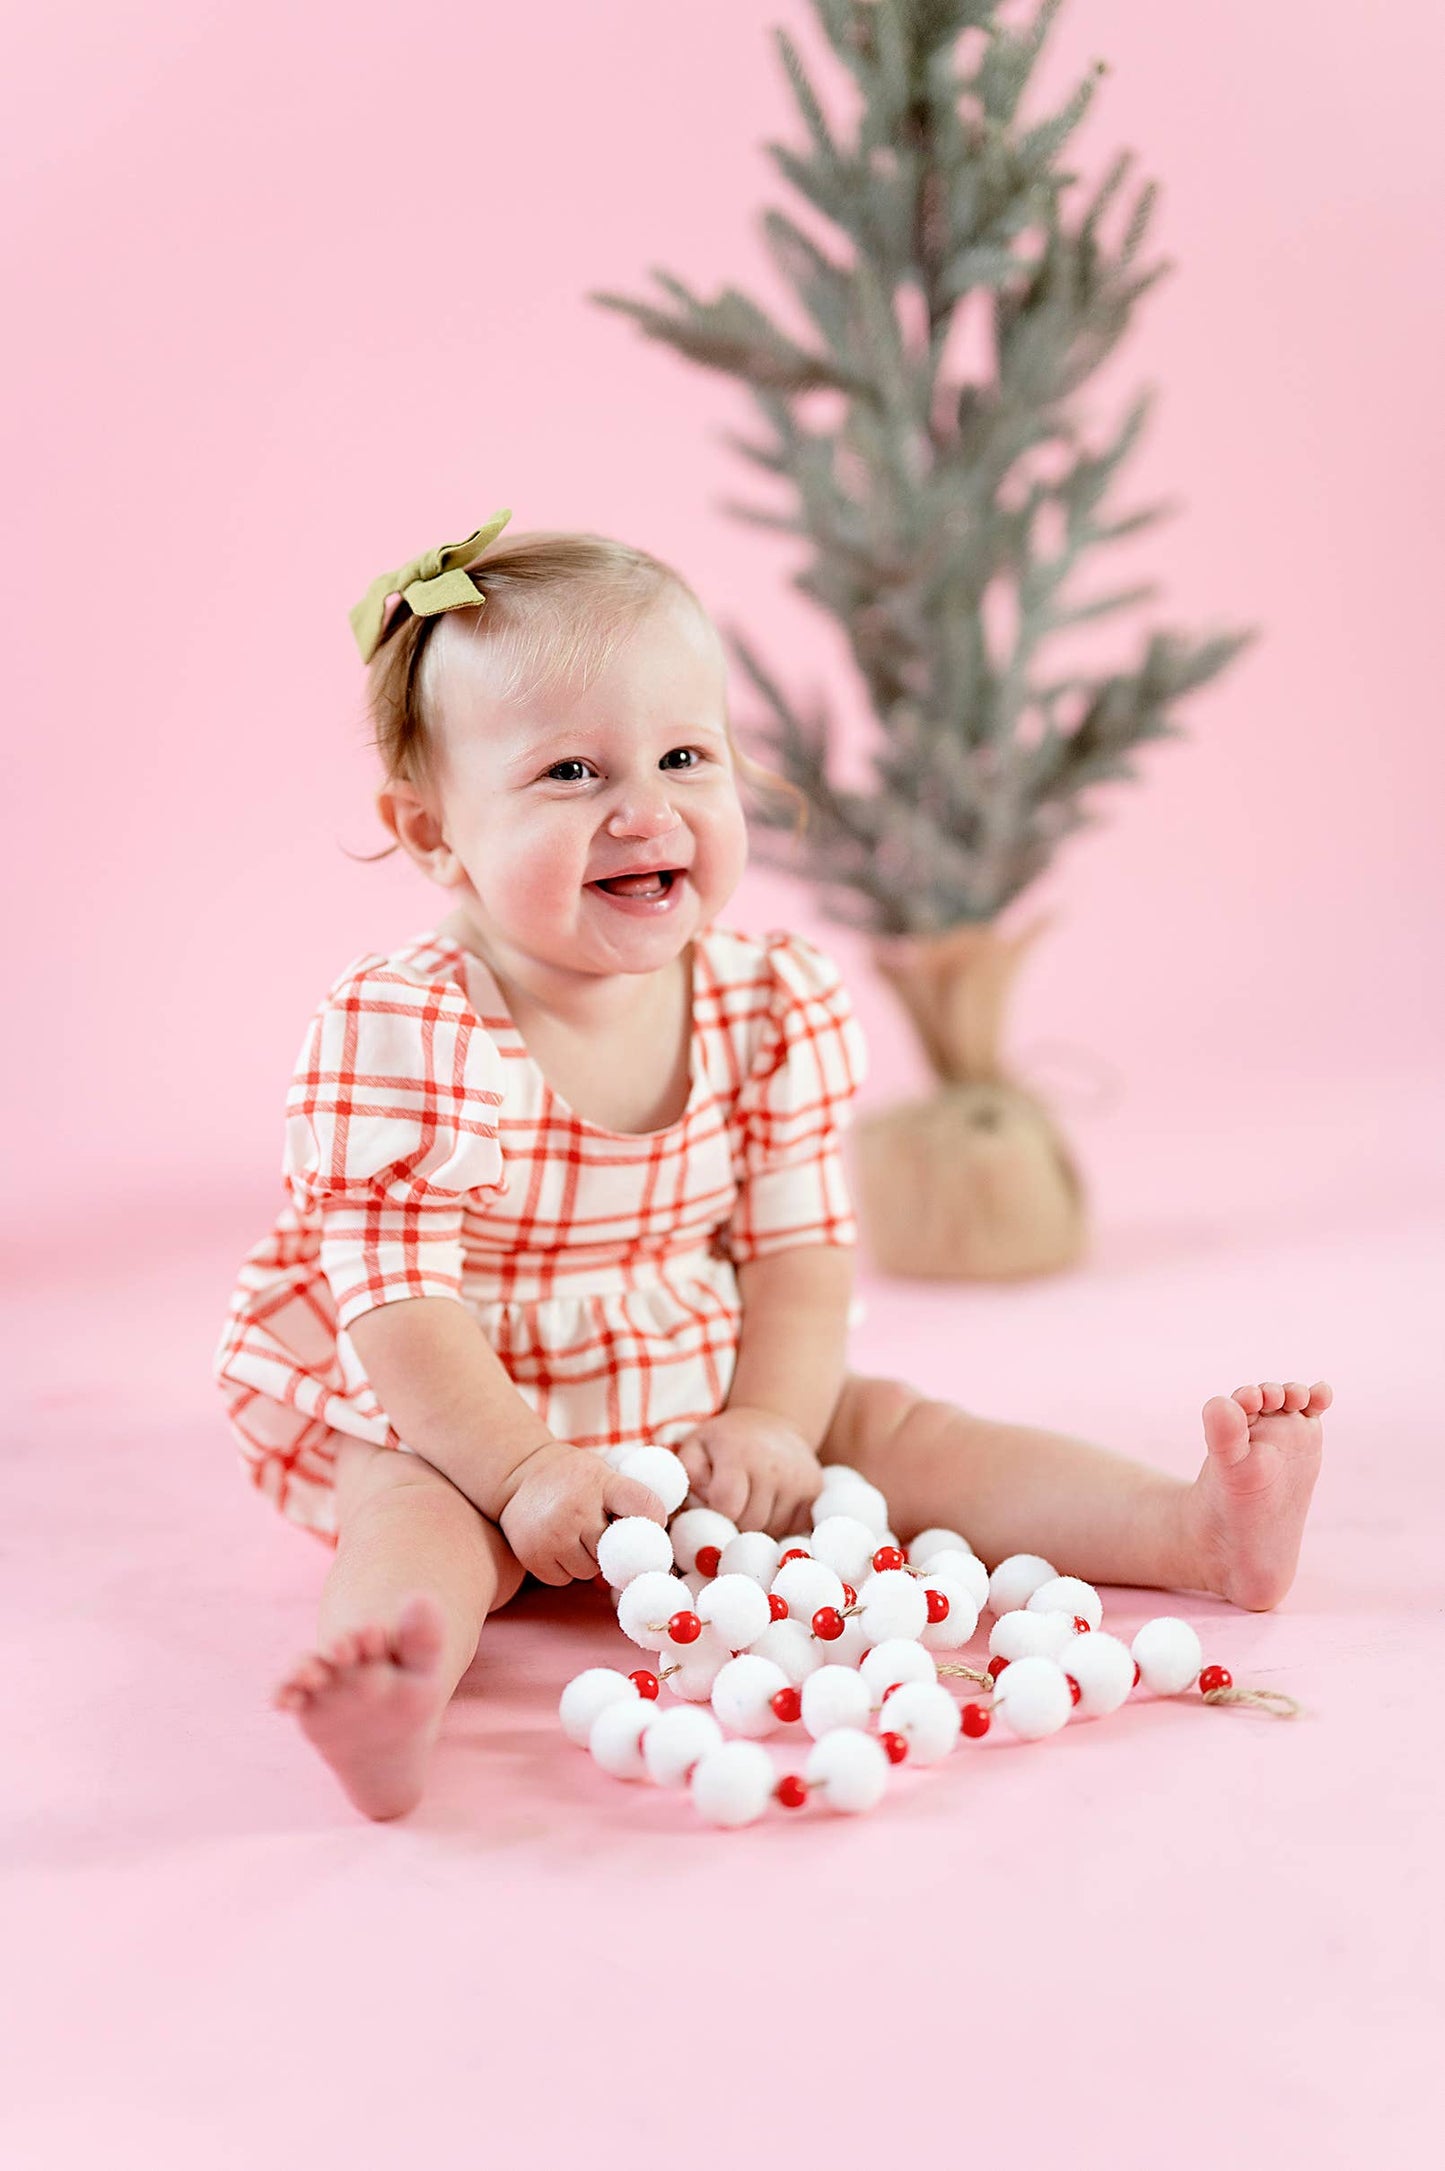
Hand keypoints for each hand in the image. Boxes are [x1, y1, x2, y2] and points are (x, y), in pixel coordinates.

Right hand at [497, 1440, 668, 1585]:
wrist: (518, 1472)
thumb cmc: (572, 1477)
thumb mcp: (602, 1473)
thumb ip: (627, 1497)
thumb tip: (659, 1533)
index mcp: (602, 1483)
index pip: (643, 1505)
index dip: (654, 1520)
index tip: (654, 1527)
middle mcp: (577, 1509)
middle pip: (616, 1552)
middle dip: (613, 1548)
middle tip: (602, 1533)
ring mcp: (554, 1534)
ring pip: (589, 1571)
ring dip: (588, 1560)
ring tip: (576, 1536)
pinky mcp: (534, 1555)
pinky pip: (564, 1579)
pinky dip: (564, 1569)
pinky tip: (557, 1545)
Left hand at [673, 1406, 824, 1536]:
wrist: (773, 1421)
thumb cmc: (726, 1440)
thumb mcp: (695, 1445)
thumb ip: (688, 1475)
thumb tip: (700, 1504)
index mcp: (739, 1453)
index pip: (727, 1506)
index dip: (716, 1512)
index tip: (714, 1502)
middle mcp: (774, 1466)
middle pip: (751, 1524)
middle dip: (736, 1523)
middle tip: (732, 1505)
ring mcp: (800, 1480)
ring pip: (774, 1530)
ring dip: (758, 1526)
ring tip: (751, 1501)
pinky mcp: (815, 1491)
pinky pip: (794, 1528)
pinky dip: (779, 1524)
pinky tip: (771, 1503)